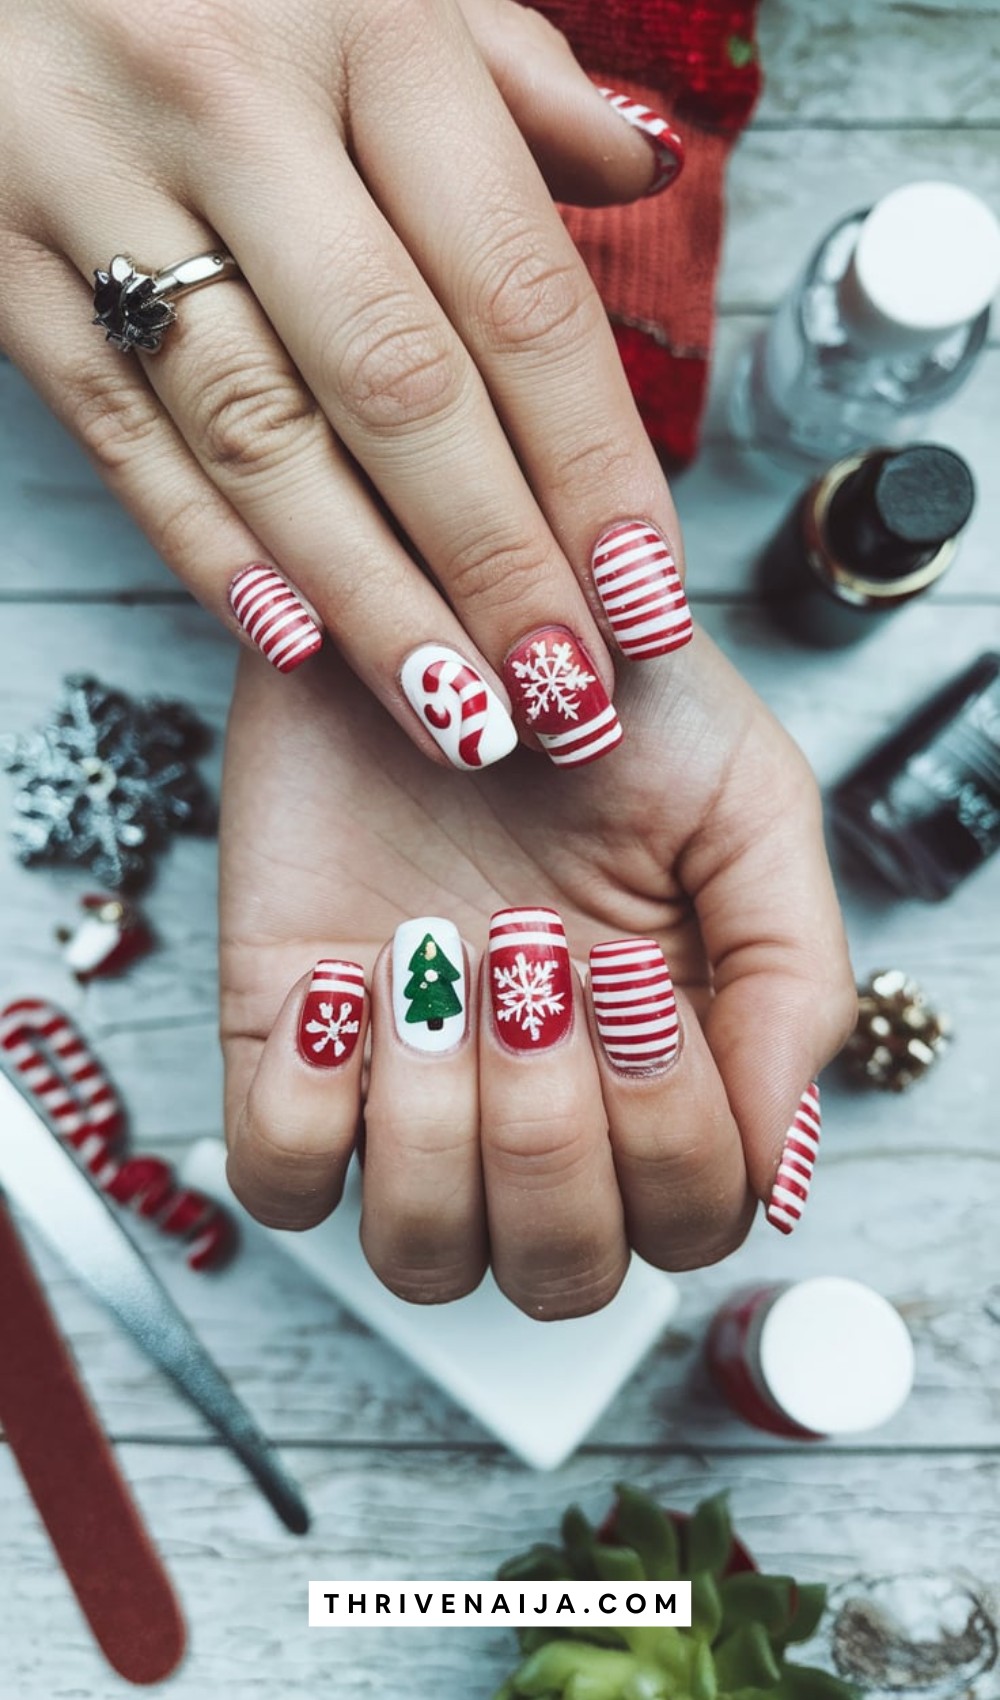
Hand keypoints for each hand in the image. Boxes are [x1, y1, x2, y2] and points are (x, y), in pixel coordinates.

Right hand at [0, 0, 687, 767]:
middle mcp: (238, 98)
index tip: (646, 600)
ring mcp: (96, 175)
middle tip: (565, 695)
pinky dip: (209, 548)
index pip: (518, 295)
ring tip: (457, 714)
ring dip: (371, 598)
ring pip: (261, 432)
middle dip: (498, 566)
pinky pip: (118, 430)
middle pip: (400, 386)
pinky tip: (298, 642)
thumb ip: (514, 80)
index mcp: (372, 22)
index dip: (594, 468)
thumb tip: (644, 175)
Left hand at [220, 637, 855, 1316]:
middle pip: (561, 1271)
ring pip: (425, 1256)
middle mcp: (540, 1100)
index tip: (624, 969)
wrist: (434, 594)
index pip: (690, 1222)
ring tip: (430, 959)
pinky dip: (309, 1114)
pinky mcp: (286, 1050)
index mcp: (662, 1064)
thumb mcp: (744, 803)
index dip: (668, 1137)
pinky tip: (343, 982)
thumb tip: (783, 1165)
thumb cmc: (601, 694)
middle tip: (530, 957)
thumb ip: (790, 979)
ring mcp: (409, 1087)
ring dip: (436, 1128)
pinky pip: (283, 1186)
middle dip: (550, 1137)